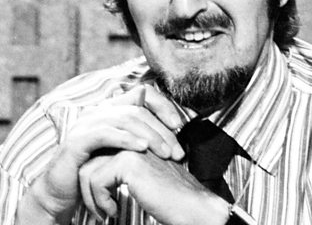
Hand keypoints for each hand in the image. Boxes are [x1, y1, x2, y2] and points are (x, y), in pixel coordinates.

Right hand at [19, 84, 184, 222]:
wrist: (63, 189)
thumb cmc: (98, 167)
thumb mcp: (122, 147)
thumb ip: (139, 130)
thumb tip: (164, 117)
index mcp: (111, 108)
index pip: (142, 94)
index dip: (162, 105)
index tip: (179, 124)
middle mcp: (99, 111)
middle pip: (137, 109)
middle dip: (160, 129)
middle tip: (177, 149)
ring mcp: (86, 123)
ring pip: (125, 119)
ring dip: (149, 135)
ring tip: (166, 152)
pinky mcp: (77, 140)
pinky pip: (105, 133)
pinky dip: (126, 139)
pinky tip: (142, 148)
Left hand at [79, 150, 229, 224]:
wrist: (190, 205)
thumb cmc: (169, 195)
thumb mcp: (142, 174)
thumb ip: (123, 164)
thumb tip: (95, 169)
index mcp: (137, 138)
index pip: (100, 148)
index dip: (92, 172)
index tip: (96, 194)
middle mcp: (132, 137)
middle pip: (90, 158)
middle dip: (86, 186)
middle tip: (98, 206)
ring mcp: (130, 147)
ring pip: (88, 169)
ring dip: (90, 197)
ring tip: (104, 210)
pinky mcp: (129, 161)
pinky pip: (96, 180)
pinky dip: (99, 201)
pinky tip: (113, 209)